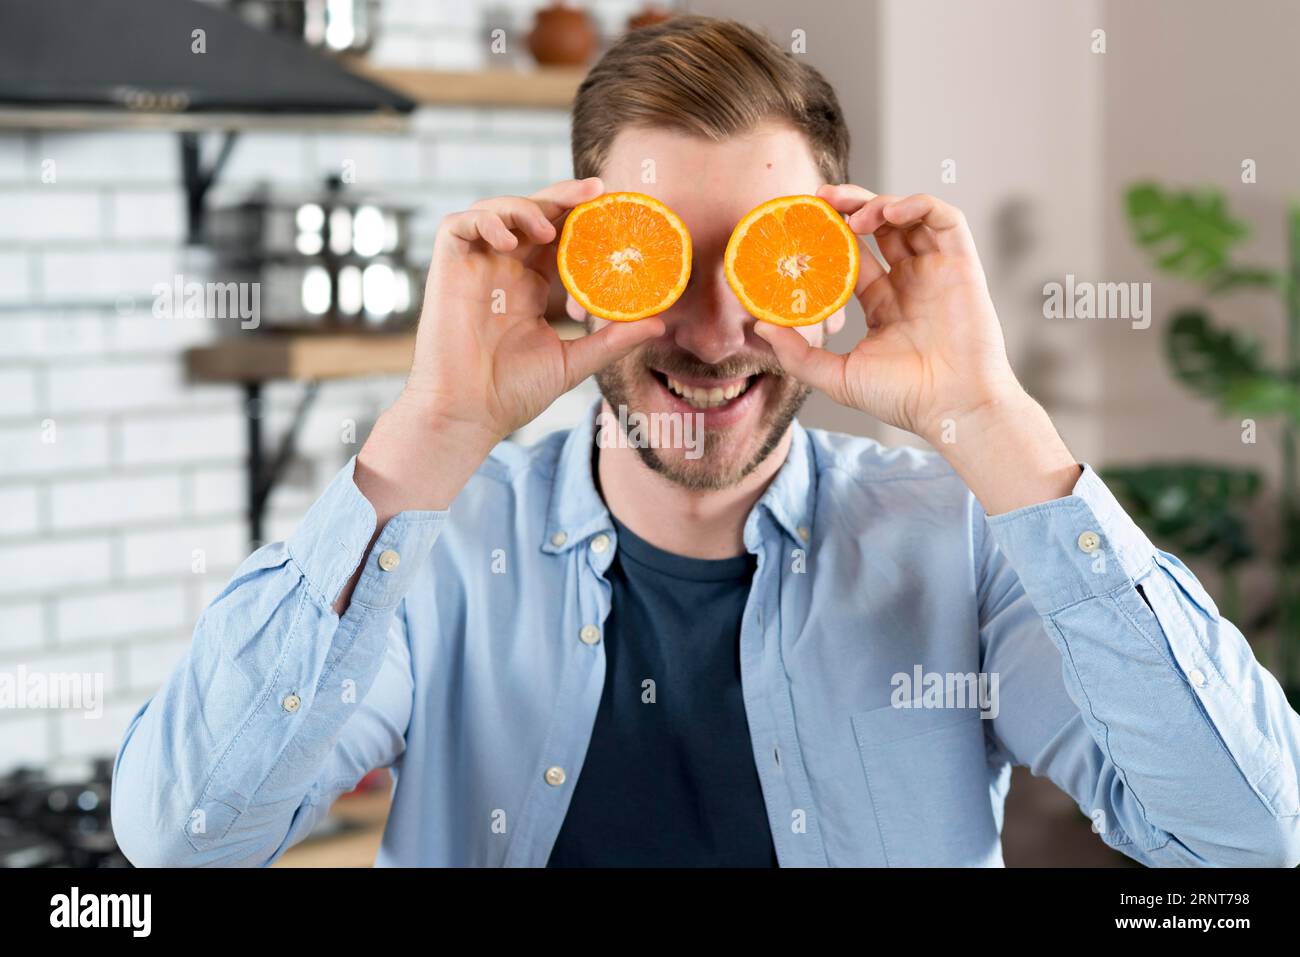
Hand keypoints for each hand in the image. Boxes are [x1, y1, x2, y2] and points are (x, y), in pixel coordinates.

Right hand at [402, 177, 663, 443]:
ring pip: (497, 210)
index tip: (616, 208)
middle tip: (597, 190)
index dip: (582, 217)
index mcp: (530, 286)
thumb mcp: (573, 361)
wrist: (467, 414)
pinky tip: (509, 242)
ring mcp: (474, 266)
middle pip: (533, 213)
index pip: (558, 236)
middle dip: (563, 196)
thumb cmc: (511, 393)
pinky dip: (486, 221)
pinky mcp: (446, 268)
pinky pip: (460, 224)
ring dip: (525, 207)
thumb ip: (612, 340)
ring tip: (549, 228)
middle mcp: (503, 269)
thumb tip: (659, 324)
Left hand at [753, 185, 1019, 443]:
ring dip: (877, 203)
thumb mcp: (837, 376)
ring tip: (851, 213)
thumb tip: (759, 326)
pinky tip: (886, 213)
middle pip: (877, 227)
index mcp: (882, 303)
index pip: (852, 256)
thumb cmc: (902, 398)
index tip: (799, 225)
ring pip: (907, 216)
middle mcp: (909, 281)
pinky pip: (943, 218)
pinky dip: (916, 204)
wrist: (951, 408)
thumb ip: (797, 353)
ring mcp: (936, 271)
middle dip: (848, 206)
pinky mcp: (961, 264)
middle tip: (819, 199)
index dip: (828, 236)